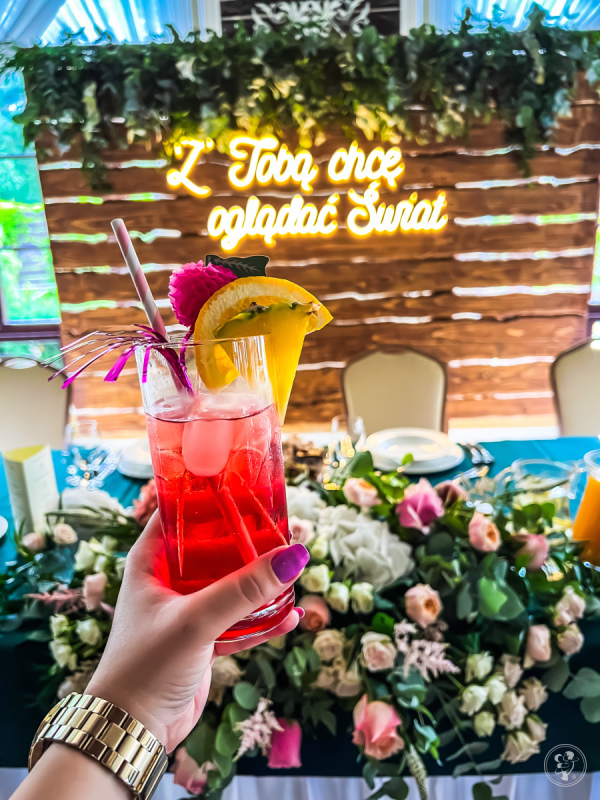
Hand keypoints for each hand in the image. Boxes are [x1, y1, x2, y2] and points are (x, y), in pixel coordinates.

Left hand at [86, 511, 307, 751]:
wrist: (132, 730)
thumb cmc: (146, 666)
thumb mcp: (196, 620)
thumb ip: (244, 589)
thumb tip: (294, 556)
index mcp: (152, 558)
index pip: (182, 510)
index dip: (214, 495)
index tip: (251, 484)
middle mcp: (169, 577)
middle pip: (215, 544)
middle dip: (249, 539)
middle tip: (285, 527)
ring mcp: (188, 607)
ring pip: (231, 581)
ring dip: (260, 579)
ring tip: (294, 569)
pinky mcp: (204, 637)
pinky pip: (240, 619)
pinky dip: (264, 618)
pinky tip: (292, 617)